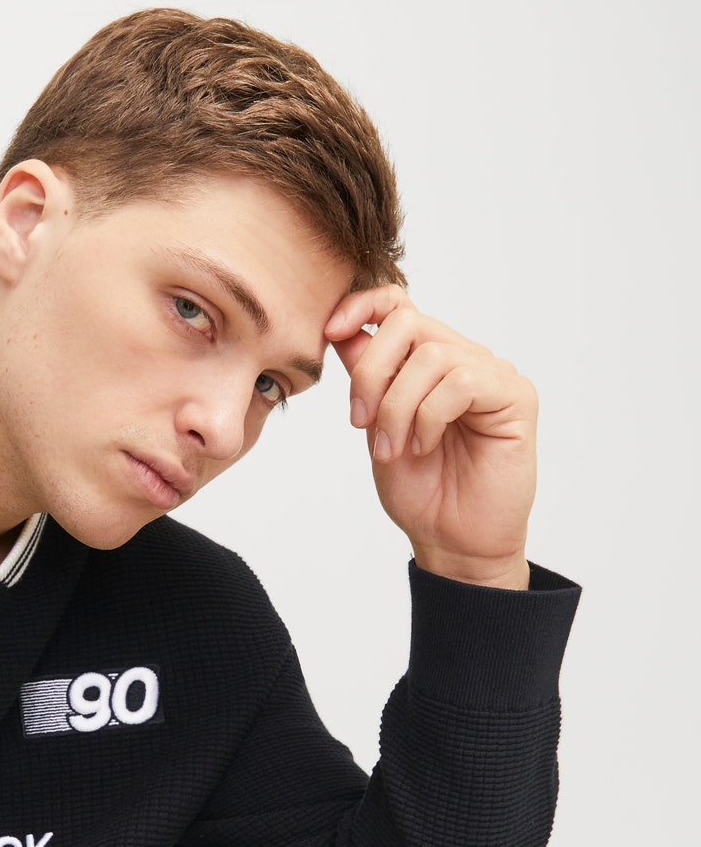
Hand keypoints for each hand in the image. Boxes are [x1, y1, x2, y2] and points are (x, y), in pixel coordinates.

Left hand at [326, 287, 536, 588]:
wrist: (452, 541)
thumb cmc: (421, 492)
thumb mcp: (377, 428)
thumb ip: (367, 379)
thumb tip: (342, 331)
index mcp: (427, 363)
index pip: (398, 305)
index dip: (362, 306)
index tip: (330, 331)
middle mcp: (462, 358)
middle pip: (408, 323)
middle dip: (371, 373)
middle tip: (360, 422)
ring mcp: (491, 373)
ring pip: (431, 355)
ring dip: (398, 407)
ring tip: (394, 449)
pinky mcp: (515, 395)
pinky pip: (462, 381)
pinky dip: (430, 416)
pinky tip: (424, 446)